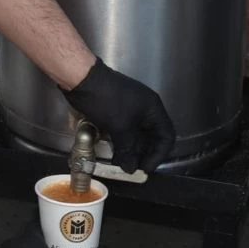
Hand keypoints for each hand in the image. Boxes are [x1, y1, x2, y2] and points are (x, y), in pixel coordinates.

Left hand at [62, 58, 175, 173]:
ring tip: (121, 164)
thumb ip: (128, 149)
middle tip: (132, 169)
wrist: (82, 78)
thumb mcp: (120, 127)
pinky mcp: (116, 111)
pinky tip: (113, 153)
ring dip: (130, 150)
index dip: (158, 154)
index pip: (166, 136)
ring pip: (135, 135)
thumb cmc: (106, 99)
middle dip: (143, 154)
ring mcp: (130, 109)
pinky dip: (120, 143)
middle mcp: (145, 109)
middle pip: (151, 137)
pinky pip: (123, 131)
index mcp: (153, 109)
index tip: (145, 168)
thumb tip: (130, 168)